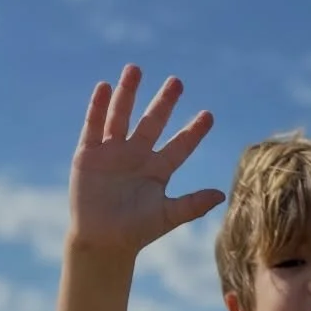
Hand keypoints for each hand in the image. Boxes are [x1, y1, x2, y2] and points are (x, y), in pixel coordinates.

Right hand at [68, 64, 223, 255]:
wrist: (102, 241)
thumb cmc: (136, 231)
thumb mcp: (167, 216)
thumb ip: (193, 205)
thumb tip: (222, 195)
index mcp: (158, 170)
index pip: (179, 146)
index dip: (193, 131)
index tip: (209, 115)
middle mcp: (137, 155)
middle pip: (152, 123)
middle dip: (163, 103)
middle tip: (177, 82)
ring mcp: (112, 152)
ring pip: (121, 116)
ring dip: (127, 93)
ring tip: (135, 69)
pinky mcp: (88, 154)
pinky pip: (94, 126)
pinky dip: (97, 108)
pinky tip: (104, 87)